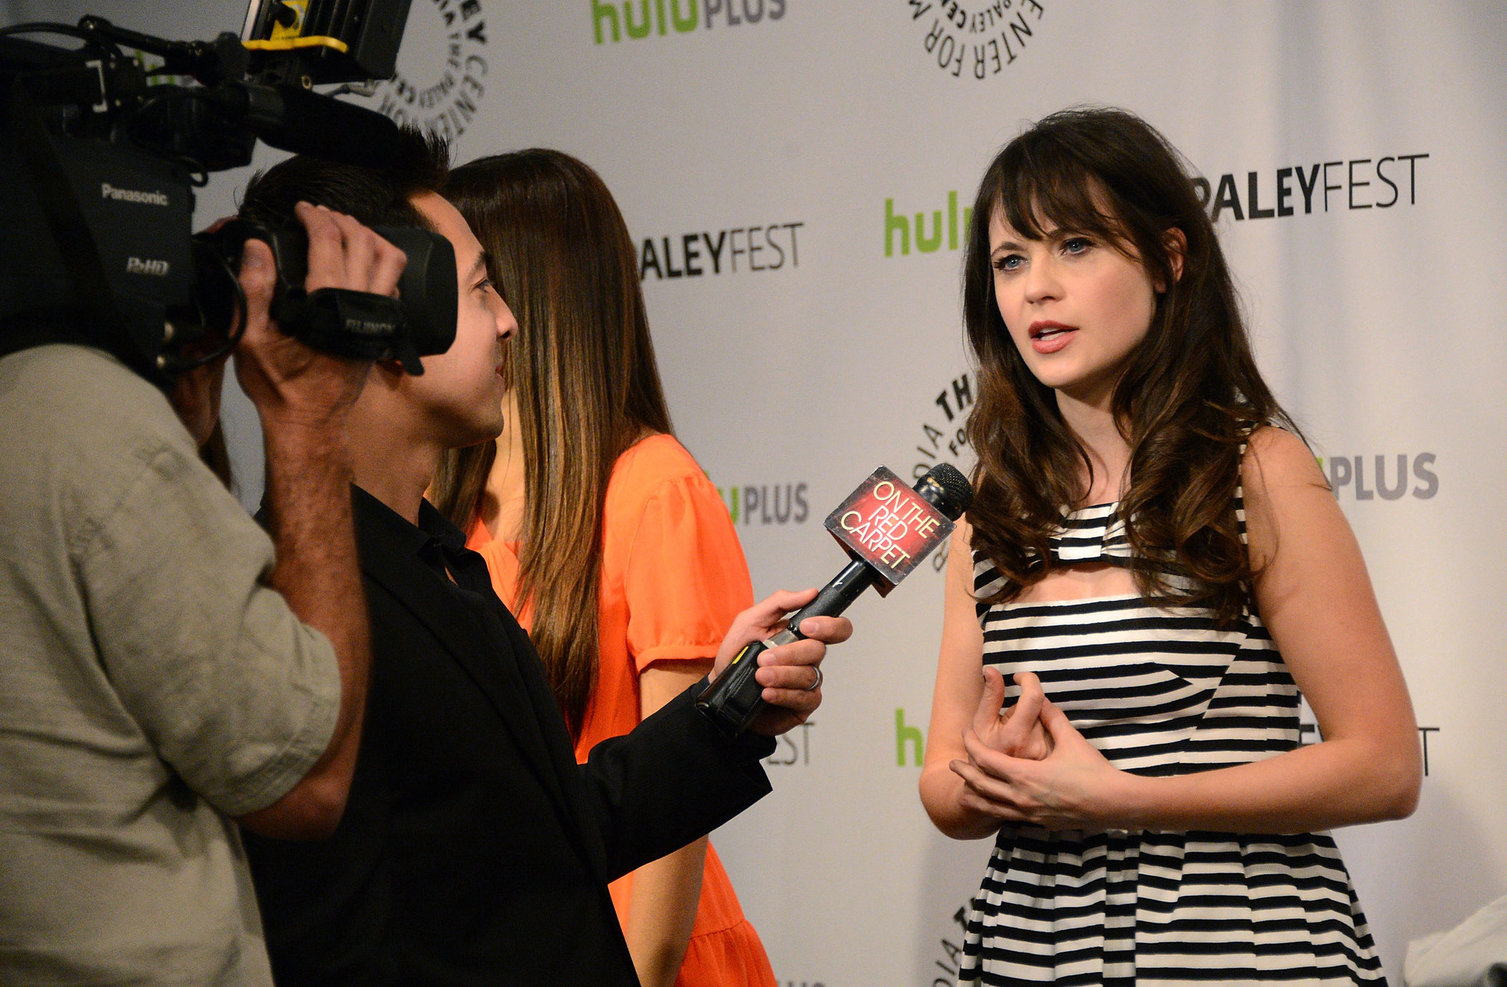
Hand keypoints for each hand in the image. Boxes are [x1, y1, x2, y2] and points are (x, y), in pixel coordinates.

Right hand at [234, 202, 406, 428]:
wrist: (310, 423)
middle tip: (320, 215)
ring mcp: (376, 318)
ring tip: (345, 230)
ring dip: (369, 237)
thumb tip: (256, 247)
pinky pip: (394, 286)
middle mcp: (360, 306)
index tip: (301, 209)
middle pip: (364, 242)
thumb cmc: (279, 387)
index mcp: (327, 304)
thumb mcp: (251, 339)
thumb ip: (254, 289)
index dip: (315, 217)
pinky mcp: (383, 329)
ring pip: (389, 261)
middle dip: (341, 220)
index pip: (329, 241)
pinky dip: (382, 266)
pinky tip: (362, 263)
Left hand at [710, 588, 852, 736]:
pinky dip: (784, 694)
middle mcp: (809, 658)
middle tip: (764, 658)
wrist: (722, 689)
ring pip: (809, 675)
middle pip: (818, 651)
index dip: (829, 626)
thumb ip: (778, 603)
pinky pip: (804, 698)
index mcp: (802, 636)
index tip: (806, 627)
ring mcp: (808, 682)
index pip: (834, 628)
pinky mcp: (802, 704)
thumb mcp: (749, 622)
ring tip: (760, 676)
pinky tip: (767, 693)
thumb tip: (810, 592)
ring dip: (782, 674)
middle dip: (790, 653)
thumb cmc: (737, 656)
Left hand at [950, 698, 1124, 830]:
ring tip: (964, 789)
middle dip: (965, 773)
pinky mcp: (1039, 823)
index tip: (965, 734)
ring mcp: (1029, 814)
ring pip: (991, 807)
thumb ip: (1052, 717)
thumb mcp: (1070, 739)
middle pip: (981, 786)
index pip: (986, 760)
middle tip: (953, 763)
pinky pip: (1008, 816)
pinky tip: (994, 804)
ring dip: (975, 795)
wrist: (1114, 804)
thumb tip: (1041, 699)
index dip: (972, 746)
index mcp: (1025, 775)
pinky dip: (994, 808)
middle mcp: (1021, 798)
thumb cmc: (1093, 771)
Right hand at [972, 668, 1052, 760]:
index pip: (1034, 696)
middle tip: (1013, 721)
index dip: (1028, 680)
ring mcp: (1049, 755)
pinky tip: (1033, 745)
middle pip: (1041, 707)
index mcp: (1016, 736)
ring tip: (1021, 736)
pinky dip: (1045, 733)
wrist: (994, 788)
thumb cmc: (985, 752)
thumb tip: (992, 670)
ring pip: (1048, 720)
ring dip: (1036, 720)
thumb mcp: (982, 723)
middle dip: (1027, 707)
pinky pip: (1056, 734)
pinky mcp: (1056, 761)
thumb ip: (990, 696)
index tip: (1019, 678)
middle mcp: (1036, 746)